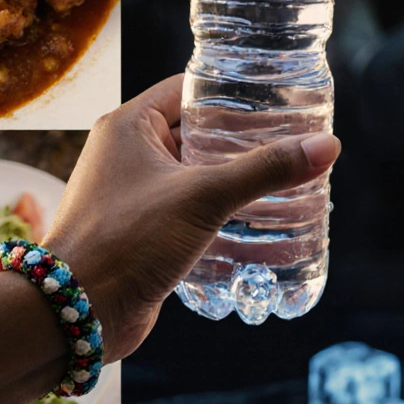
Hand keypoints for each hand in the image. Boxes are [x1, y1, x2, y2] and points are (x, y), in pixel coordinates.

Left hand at [45, 74, 339, 360]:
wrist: (76, 313)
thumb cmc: (125, 243)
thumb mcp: (203, 197)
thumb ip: (265, 170)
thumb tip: (326, 146)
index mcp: (129, 126)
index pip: (190, 89)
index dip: (234, 91)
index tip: (279, 96)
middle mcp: (128, 154)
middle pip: (198, 133)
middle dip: (245, 140)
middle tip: (294, 142)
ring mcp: (134, 194)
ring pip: (197, 174)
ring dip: (236, 179)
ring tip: (287, 181)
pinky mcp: (143, 231)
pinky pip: (190, 209)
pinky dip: (222, 212)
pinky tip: (260, 222)